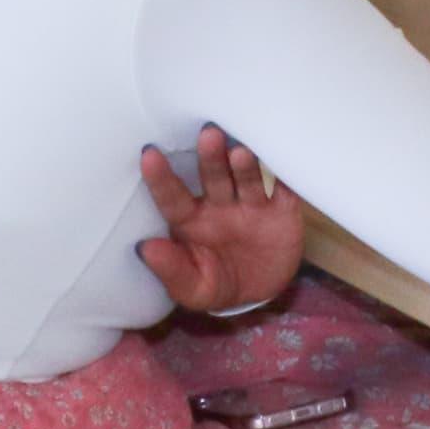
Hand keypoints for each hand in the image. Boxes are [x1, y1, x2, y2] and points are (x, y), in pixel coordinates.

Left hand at [136, 126, 301, 314]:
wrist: (260, 294)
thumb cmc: (216, 284)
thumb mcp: (193, 289)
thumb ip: (171, 270)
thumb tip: (144, 248)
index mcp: (191, 220)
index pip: (173, 197)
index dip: (161, 178)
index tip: (149, 155)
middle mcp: (219, 204)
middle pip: (213, 177)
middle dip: (210, 157)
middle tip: (208, 135)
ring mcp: (251, 204)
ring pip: (247, 179)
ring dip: (244, 165)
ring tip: (239, 153)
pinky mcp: (282, 208)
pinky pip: (285, 189)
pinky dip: (285, 174)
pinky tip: (282, 157)